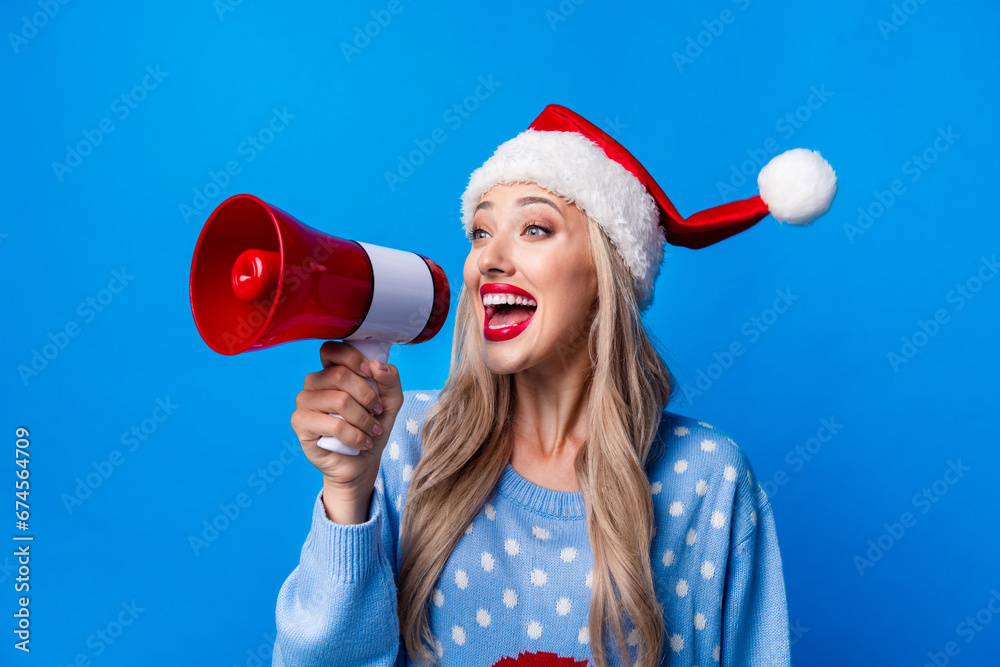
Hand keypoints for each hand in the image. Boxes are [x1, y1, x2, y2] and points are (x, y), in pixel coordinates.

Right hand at [291, 341, 404, 496]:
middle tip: (377, 411)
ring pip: (338, 400)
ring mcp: (304, 402)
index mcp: (332, 371)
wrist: (362, 462)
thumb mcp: (390, 401)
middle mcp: (314, 382)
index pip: (332, 350)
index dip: (353, 358)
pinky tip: (362, 442)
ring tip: (372, 430)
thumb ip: (389, 379)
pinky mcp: (300, 423)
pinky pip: (333, 424)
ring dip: (363, 419)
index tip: (371, 373)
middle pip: (340, 375)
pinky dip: (354, 435)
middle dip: (367, 395)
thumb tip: (376, 365)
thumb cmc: (372, 427)